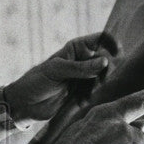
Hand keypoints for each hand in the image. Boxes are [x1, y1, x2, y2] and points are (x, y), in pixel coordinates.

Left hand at [3, 32, 119, 122]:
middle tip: (98, 82)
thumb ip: (81, 68)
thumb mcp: (57, 71)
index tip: (117, 53)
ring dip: (97, 87)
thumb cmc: (37, 81)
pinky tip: (80, 102)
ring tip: (85, 95)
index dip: (111, 43)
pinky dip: (90, 97)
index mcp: (76, 49)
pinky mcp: (81, 92)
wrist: (26, 104)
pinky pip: (95, 93)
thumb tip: (105, 62)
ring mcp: (82, 77)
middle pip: (106, 61)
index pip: (99, 39)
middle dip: (105, 72)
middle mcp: (82, 61)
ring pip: (102, 78)